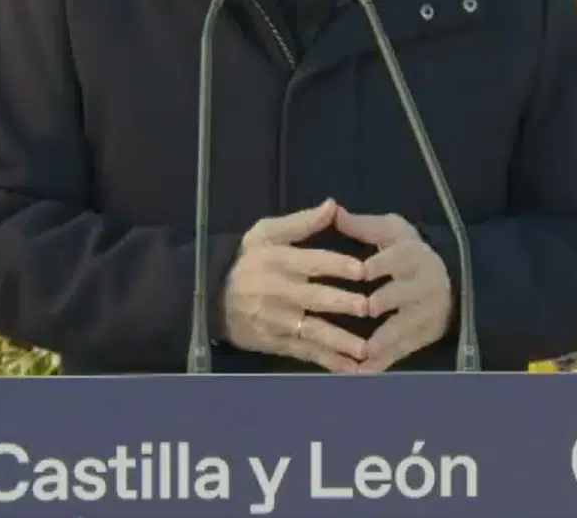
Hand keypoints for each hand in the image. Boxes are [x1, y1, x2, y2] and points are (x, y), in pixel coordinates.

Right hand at [220, 199, 370, 372]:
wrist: (210, 297)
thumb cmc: (247, 260)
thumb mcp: (266, 233)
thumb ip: (301, 222)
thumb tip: (332, 205)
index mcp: (279, 261)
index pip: (311, 262)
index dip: (337, 265)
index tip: (362, 269)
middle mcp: (280, 292)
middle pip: (314, 298)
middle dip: (340, 303)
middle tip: (367, 307)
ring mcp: (278, 322)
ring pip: (313, 331)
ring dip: (339, 341)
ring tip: (365, 349)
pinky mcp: (276, 344)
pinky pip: (306, 353)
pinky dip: (328, 362)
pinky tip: (351, 370)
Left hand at [335, 207, 452, 372]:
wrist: (445, 278)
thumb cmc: (406, 252)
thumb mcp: (390, 232)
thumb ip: (363, 226)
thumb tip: (334, 211)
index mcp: (414, 254)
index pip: (399, 258)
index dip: (381, 264)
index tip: (363, 271)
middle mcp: (426, 284)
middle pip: (405, 293)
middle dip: (386, 300)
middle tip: (366, 308)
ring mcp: (428, 312)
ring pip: (406, 326)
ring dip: (384, 339)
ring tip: (361, 351)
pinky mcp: (426, 335)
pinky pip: (405, 349)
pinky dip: (385, 361)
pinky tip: (364, 371)